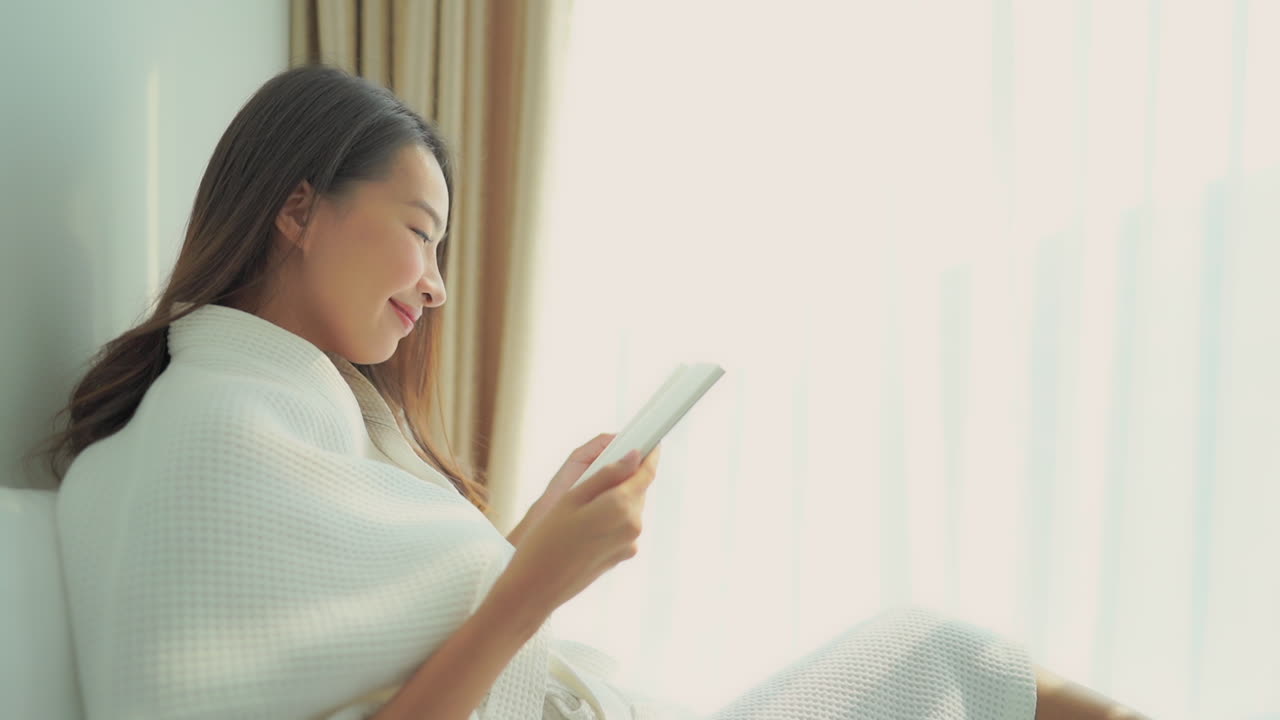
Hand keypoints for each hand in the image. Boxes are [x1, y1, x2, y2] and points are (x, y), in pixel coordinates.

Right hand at [500, 444, 662, 615]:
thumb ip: (607, 475)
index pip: (646, 473)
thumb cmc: (547, 541)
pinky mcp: (623, 555)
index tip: (650, 442)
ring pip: (629, 508)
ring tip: (581, 506)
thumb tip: (634, 457)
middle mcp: (633, 526)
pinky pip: (622, 526)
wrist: (537, 588)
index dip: (649, 455)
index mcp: (622, 507)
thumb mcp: (572, 498)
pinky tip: (583, 526)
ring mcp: (630, 544)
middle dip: (623, 479)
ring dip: (614, 500)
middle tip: (595, 476)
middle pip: (637, 490)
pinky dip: (609, 519)